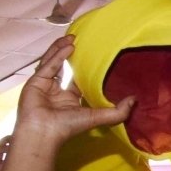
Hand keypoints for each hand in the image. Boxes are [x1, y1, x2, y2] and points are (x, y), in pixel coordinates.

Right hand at [9, 37, 134, 157]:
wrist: (44, 132)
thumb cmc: (68, 127)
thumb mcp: (98, 117)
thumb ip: (118, 111)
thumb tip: (135, 100)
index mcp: (69, 98)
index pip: (76, 78)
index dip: (83, 67)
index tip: (93, 56)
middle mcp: (56, 90)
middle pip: (62, 66)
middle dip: (69, 53)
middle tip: (79, 40)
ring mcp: (44, 85)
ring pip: (53, 62)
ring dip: (61, 49)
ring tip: (73, 38)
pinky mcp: (35, 81)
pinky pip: (48, 65)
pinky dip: (58, 56)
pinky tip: (68, 47)